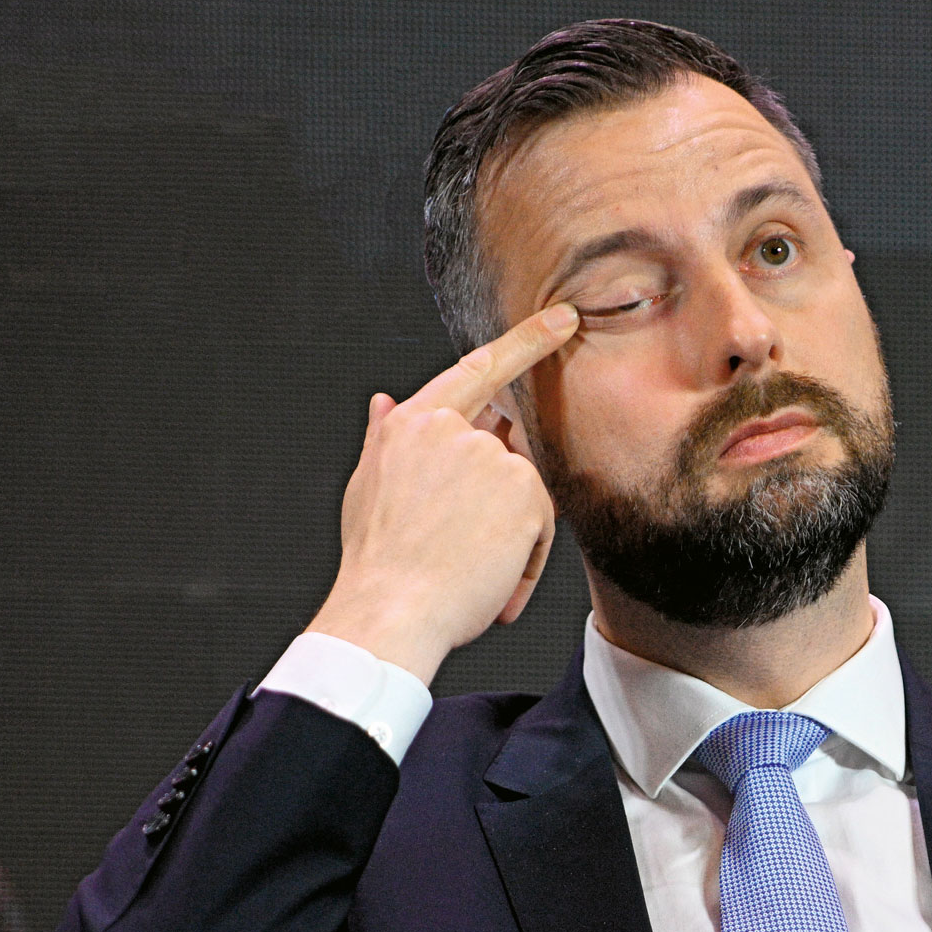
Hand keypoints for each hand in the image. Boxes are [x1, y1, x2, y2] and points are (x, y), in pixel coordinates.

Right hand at [305, 303, 579, 681]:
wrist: (390, 612)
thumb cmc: (379, 562)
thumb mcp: (369, 488)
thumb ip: (385, 438)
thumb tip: (385, 401)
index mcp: (413, 424)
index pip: (479, 369)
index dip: (526, 341)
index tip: (562, 319)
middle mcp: (454, 431)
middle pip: (508, 448)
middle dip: (501, 492)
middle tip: (467, 539)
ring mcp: (492, 457)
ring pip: (525, 493)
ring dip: (511, 535)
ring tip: (470, 572)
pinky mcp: (524, 491)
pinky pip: (542, 526)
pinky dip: (525, 561)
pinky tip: (493, 583)